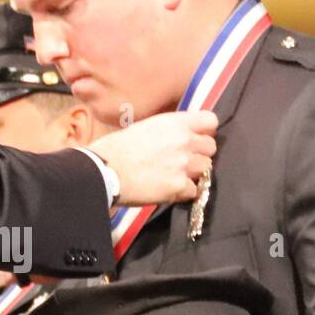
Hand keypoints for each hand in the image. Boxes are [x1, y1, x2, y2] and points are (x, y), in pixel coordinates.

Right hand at [91, 111, 216, 206]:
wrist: (102, 171)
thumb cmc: (115, 148)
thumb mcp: (144, 127)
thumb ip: (167, 131)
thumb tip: (177, 137)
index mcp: (175, 123)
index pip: (210, 121)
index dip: (205, 131)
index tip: (197, 137)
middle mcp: (184, 142)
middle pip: (211, 148)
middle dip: (199, 154)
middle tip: (183, 161)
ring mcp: (183, 165)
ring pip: (206, 170)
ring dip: (194, 174)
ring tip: (175, 176)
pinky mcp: (178, 187)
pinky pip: (194, 191)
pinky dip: (183, 192)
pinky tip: (168, 190)